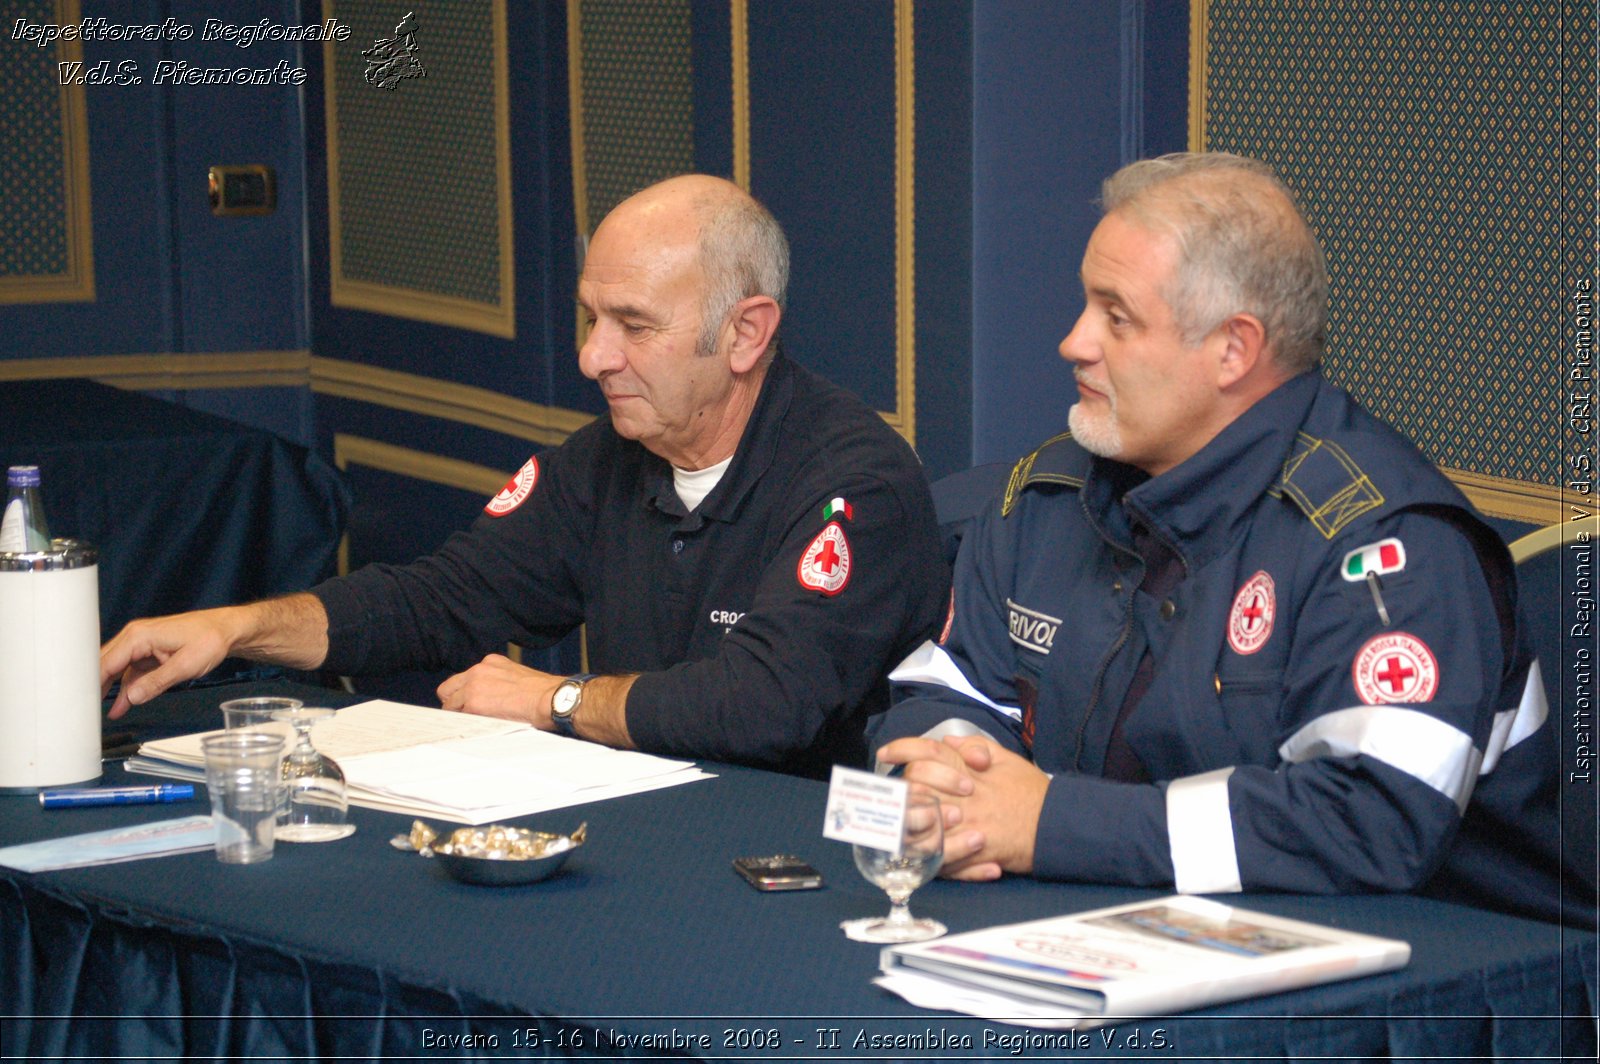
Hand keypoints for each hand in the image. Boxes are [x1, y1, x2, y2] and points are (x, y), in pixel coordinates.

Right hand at [99, 596, 328, 718]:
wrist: (229, 630)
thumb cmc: (211, 640)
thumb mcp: (186, 665)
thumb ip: (156, 682)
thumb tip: (130, 697)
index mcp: (139, 636)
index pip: (106, 661)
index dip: (91, 682)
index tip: (79, 701)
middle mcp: (135, 638)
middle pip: (105, 664)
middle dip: (93, 687)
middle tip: (81, 711)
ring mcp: (142, 646)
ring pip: (117, 670)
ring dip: (110, 691)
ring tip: (99, 714)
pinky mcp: (150, 653)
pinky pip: (132, 672)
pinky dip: (126, 688)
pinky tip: (121, 706)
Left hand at [437, 654, 562, 727]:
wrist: (551, 699)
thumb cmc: (543, 694)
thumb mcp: (518, 678)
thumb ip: (498, 683)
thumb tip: (490, 699)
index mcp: (491, 662)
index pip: (465, 679)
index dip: (465, 694)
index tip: (471, 704)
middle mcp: (479, 670)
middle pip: (448, 689)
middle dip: (454, 703)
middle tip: (467, 716)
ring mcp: (474, 686)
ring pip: (449, 704)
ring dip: (459, 715)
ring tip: (476, 724)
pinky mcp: (473, 704)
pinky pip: (456, 717)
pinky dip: (463, 724)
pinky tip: (477, 728)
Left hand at [876, 734, 1048, 880]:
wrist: (1055, 826)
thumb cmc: (1031, 792)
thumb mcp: (1007, 759)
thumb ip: (975, 746)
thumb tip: (947, 741)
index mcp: (970, 771)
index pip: (929, 752)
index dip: (903, 749)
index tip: (886, 753)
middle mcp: (965, 796)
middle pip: (917, 787)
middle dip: (901, 790)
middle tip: (893, 794)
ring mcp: (967, 826)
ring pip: (922, 825)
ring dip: (908, 824)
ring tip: (899, 824)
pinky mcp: (973, 853)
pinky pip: (941, 858)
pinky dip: (928, 855)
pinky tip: (920, 851)